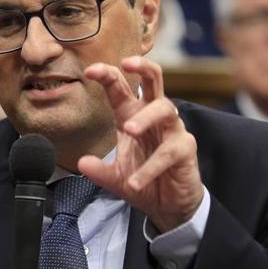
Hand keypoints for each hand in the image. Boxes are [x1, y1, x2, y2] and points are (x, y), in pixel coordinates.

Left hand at [78, 56, 202, 232]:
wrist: (169, 205)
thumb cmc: (144, 181)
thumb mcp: (115, 178)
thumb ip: (99, 171)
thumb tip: (82, 162)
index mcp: (132, 115)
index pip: (121, 88)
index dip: (107, 75)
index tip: (90, 71)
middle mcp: (153, 117)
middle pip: (154, 80)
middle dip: (142, 66)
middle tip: (126, 63)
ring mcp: (172, 130)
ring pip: (164, 108)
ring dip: (146, 117)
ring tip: (129, 130)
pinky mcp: (185, 149)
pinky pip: (169, 151)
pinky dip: (150, 167)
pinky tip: (135, 182)